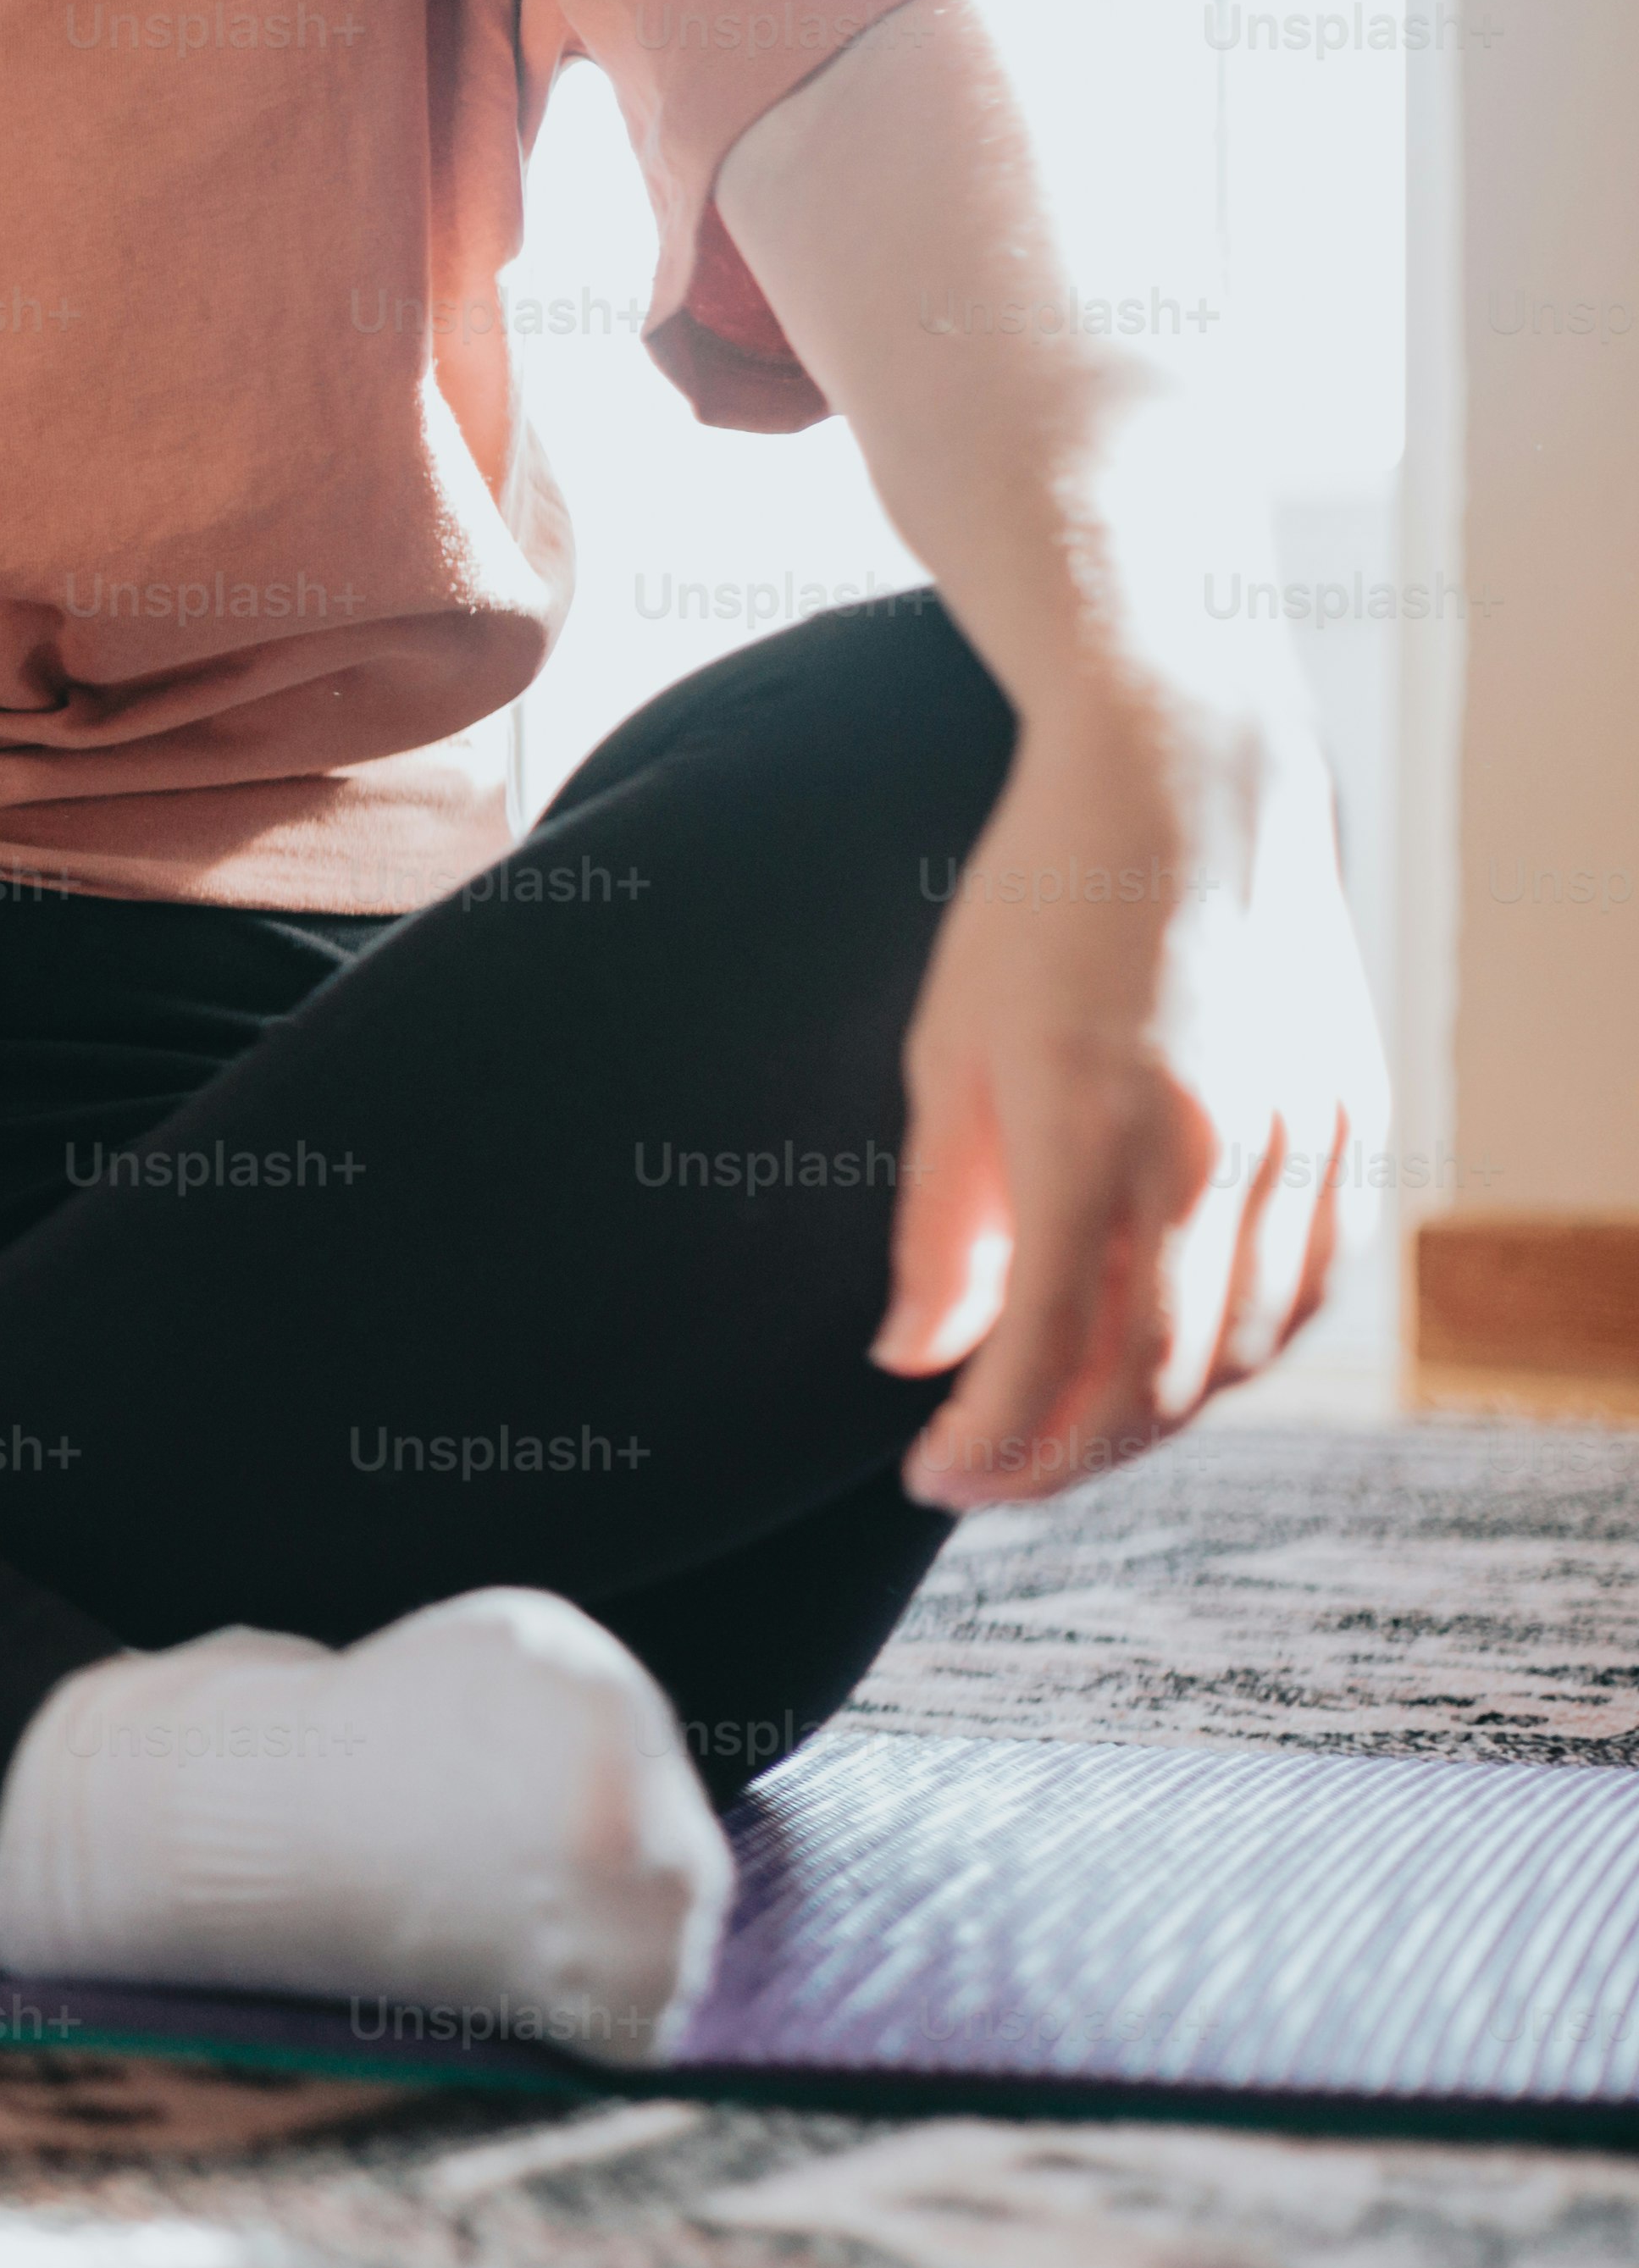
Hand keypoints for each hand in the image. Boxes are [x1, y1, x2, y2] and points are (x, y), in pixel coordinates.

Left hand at [875, 691, 1384, 1508]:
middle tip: (982, 1477)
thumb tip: (915, 1359)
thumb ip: (939, 1224)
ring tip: (1058, 1433)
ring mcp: (1304, 1143)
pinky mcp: (1353, 1125)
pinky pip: (1306, 1290)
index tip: (927, 1476)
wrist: (1189, 790)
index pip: (1045, 1359)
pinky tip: (1165, 1364)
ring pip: (1240, 1354)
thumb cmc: (1036, 911)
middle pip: (1151, 1383)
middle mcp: (1216, 1155)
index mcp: (1091, 1135)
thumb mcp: (945, 1057)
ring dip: (1148, 1421)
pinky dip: (1236, 1355)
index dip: (987, 1445)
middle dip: (1058, 1458)